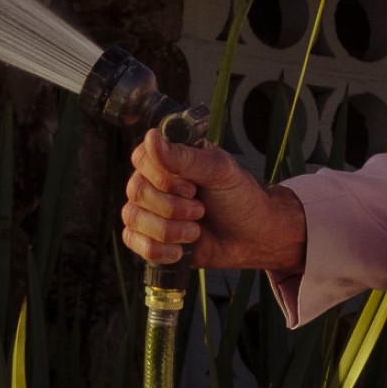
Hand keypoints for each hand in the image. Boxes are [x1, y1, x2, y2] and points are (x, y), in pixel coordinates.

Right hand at [122, 128, 307, 273]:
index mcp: (169, 158)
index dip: (163, 178)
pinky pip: (133, 241)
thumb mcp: (220, 171)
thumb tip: (151, 137)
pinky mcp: (149, 236)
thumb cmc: (239, 198)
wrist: (252, 238)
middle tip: (201, 210)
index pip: (141, 159)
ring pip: (133, 218)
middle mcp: (154, 181)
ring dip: (169, 230)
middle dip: (172, 207)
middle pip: (137, 191)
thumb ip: (185, 157)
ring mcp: (149, 209)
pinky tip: (180, 251)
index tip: (192, 187)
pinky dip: (158, 249)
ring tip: (195, 231)